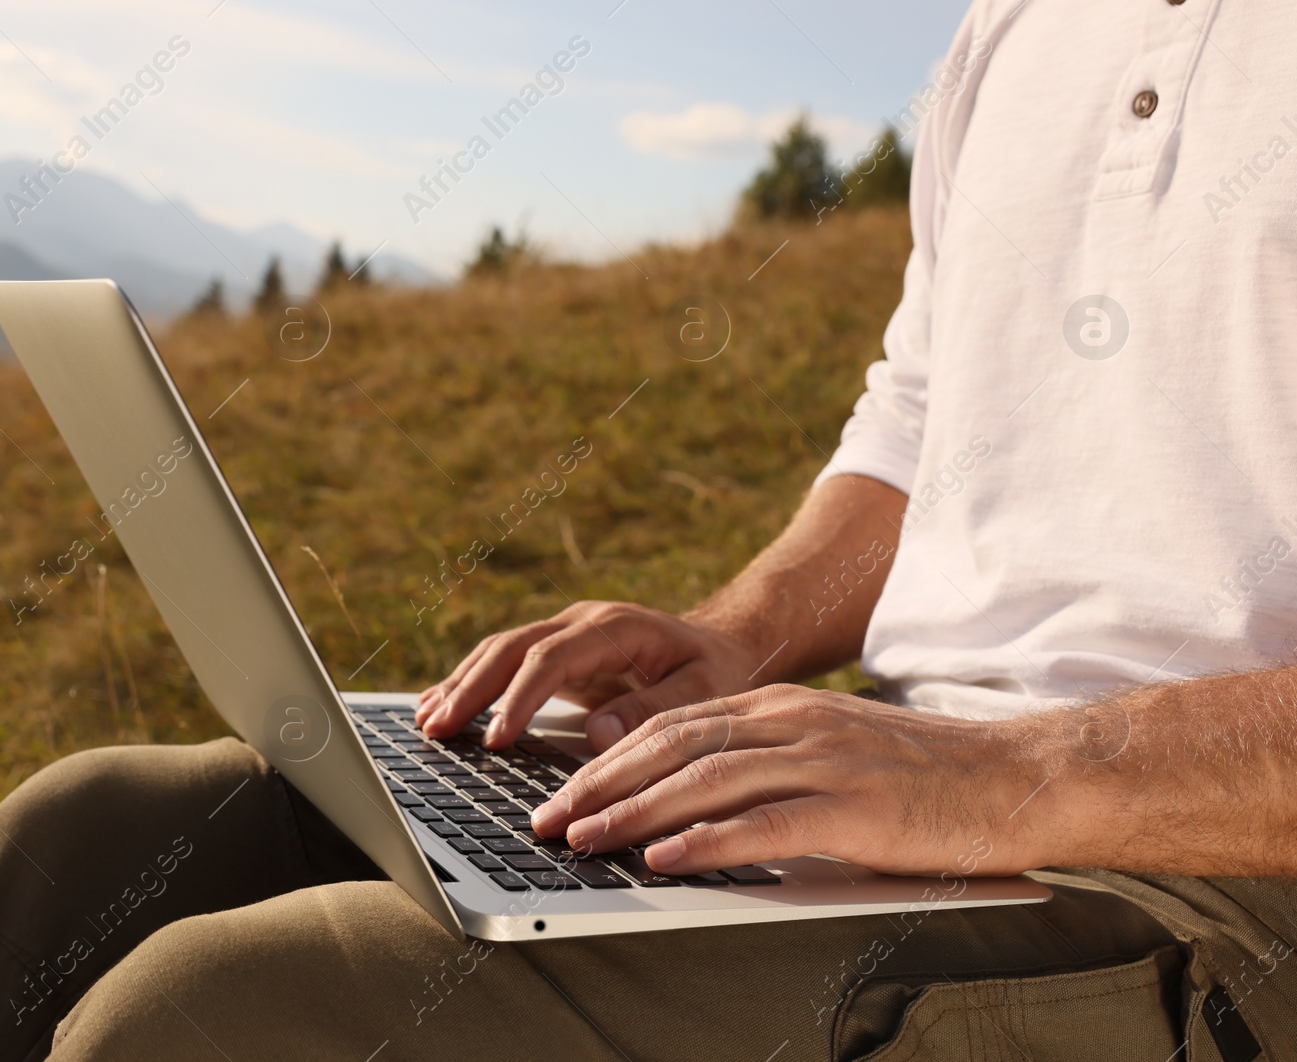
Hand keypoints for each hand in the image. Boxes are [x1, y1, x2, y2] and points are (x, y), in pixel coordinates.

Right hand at [416, 601, 761, 750]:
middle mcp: (581, 622)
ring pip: (499, 651)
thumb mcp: (704, 690)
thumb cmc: (717, 669)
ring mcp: (565, 633)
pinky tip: (439, 706)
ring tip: (426, 721)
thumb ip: (654, 708)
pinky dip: (470, 684)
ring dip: (461, 685)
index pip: (551, 658)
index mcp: (614, 627)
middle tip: (437, 728)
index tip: (496, 740)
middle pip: (511, 648)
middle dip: (470, 689)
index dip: (519, 698)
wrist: (724, 642)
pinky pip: (505, 663)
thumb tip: (597, 733)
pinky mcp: (556, 652)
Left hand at [528, 685, 1053, 876]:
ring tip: (584, 839)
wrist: (1019, 776)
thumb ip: (768, 765)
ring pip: (705, 779)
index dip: (610, 759)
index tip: (562, 791)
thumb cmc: (926, 776)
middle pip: (673, 745)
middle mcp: (793, 723)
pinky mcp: (855, 808)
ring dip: (635, 812)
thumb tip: (694, 803)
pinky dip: (706, 842)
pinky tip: (664, 859)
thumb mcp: (834, 751)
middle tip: (548, 819)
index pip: (674, 726)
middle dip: (600, 783)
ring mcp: (823, 760)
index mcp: (783, 708)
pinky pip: (764, 824)